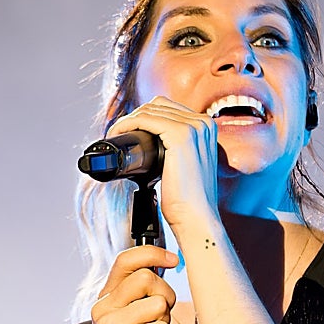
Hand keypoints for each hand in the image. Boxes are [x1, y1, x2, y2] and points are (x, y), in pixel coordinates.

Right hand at [90, 244, 178, 323]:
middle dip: (167, 297)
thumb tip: (165, 265)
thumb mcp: (133, 320)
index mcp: (105, 299)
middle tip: (163, 319)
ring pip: (158, 305)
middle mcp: (102, 308)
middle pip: (148, 279)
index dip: (152, 253)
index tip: (174, 259)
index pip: (126, 260)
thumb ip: (141, 295)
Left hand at [105, 97, 219, 229]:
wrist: (196, 217)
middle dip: (136, 116)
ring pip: (150, 110)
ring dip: (128, 119)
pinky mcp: (181, 136)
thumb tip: (153, 143)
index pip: (169, 108)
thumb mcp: (187, 165)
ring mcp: (194, 128)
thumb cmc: (189, 199)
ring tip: (116, 134)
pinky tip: (119, 133)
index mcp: (206, 127)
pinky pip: (146, 119)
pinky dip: (128, 123)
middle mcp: (203, 123)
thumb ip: (178, 150)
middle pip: (159, 105)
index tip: (130, 131)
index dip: (145, 116)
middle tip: (119, 133)